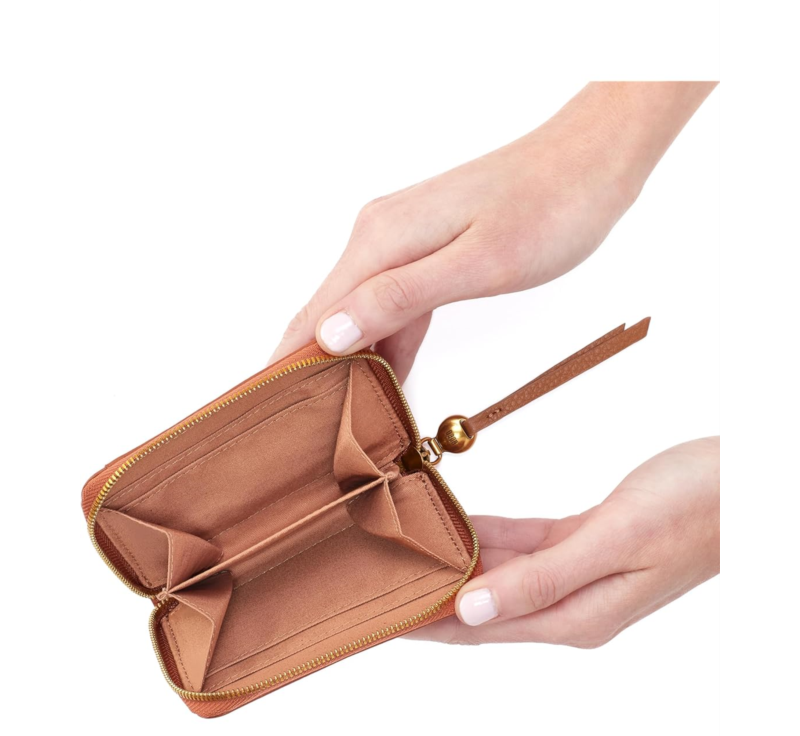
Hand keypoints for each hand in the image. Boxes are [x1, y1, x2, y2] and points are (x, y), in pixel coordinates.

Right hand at [271, 82, 716, 381]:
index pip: (313, 314)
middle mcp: (379, 237)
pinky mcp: (426, 249)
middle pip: (329, 316)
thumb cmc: (547, 208)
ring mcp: (401, 241)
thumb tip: (331, 332)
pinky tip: (392, 380)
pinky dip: (390, 344)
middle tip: (303, 434)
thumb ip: (400, 296)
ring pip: (361, 314)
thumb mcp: (478, 264)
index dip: (285, 365)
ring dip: (353, 363)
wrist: (591, 161)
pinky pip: (394, 306)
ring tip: (341, 420)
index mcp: (380, 240)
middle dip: (312, 371)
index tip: (262, 412)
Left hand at [407, 437, 719, 646]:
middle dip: (431, 598)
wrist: (737, 481)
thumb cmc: (692, 509)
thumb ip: (539, 579)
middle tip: (379, 584)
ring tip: (407, 555)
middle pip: (482, 605)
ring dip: (456, 565)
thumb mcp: (611, 543)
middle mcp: (571, 601)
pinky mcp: (583, 542)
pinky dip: (489, 536)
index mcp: (576, 615)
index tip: (380, 620)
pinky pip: (522, 542)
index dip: (428, 626)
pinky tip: (459, 527)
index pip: (481, 628)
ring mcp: (577, 572)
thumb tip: (470, 610)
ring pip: (499, 572)